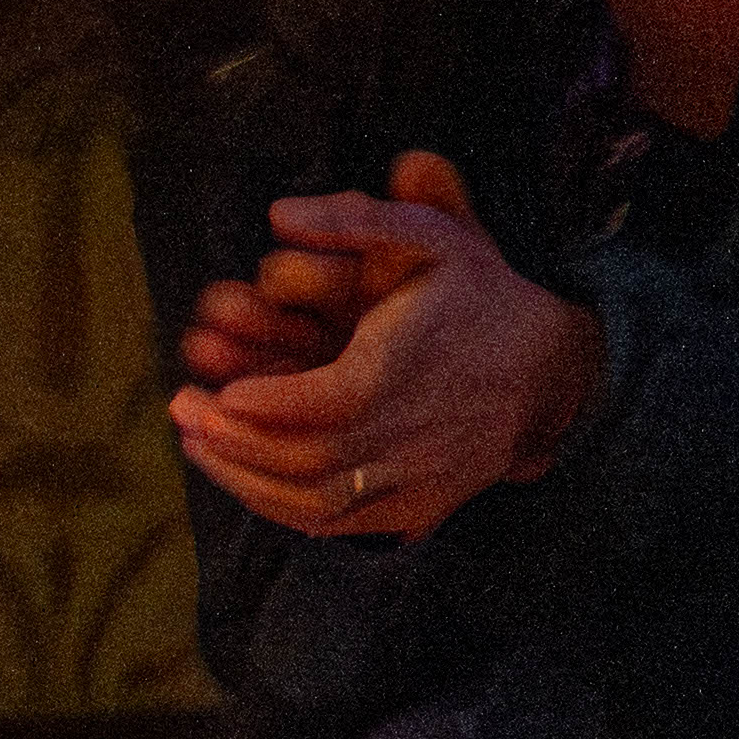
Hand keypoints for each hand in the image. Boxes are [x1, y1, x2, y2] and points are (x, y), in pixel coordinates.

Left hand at [163, 152, 602, 542]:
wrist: (556, 371)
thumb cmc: (483, 300)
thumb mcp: (434, 239)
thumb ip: (356, 220)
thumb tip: (277, 214)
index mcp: (399, 374)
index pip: (309, 405)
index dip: (253, 405)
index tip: (212, 391)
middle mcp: (406, 436)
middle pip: (300, 458)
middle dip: (230, 441)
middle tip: (182, 413)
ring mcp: (415, 478)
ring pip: (314, 501)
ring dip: (245, 480)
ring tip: (201, 447)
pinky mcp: (419, 508)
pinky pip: (340, 525)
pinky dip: (285, 510)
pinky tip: (251, 483)